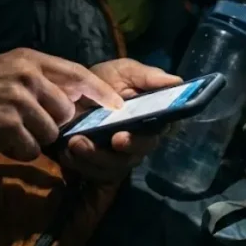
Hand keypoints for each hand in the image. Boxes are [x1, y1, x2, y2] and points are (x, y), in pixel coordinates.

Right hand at [0, 48, 124, 161]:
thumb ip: (38, 80)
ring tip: (8, 129)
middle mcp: (27, 75)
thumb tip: (72, 100)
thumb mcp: (6, 71)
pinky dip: (18, 149)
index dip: (100, 93)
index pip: (78, 74)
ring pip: (50, 132)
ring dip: (33, 138)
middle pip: (66, 111)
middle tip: (27, 124)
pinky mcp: (7, 125)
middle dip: (53, 124)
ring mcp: (17, 99)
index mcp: (29, 59)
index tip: (118, 107)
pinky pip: (31, 147)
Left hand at [59, 58, 181, 182]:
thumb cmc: (104, 80)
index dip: (151, 133)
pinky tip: (68, 151)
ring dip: (96, 156)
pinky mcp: (98, 166)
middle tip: (114, 139)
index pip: (161, 130)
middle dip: (128, 147)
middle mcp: (139, 140)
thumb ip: (148, 77)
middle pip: (140, 151)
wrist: (69, 93)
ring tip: (77, 142)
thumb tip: (177, 82)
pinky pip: (94, 173)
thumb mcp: (124, 71)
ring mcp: (119, 155)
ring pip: (115, 166)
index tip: (135, 131)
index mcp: (150, 118)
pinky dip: (80, 163)